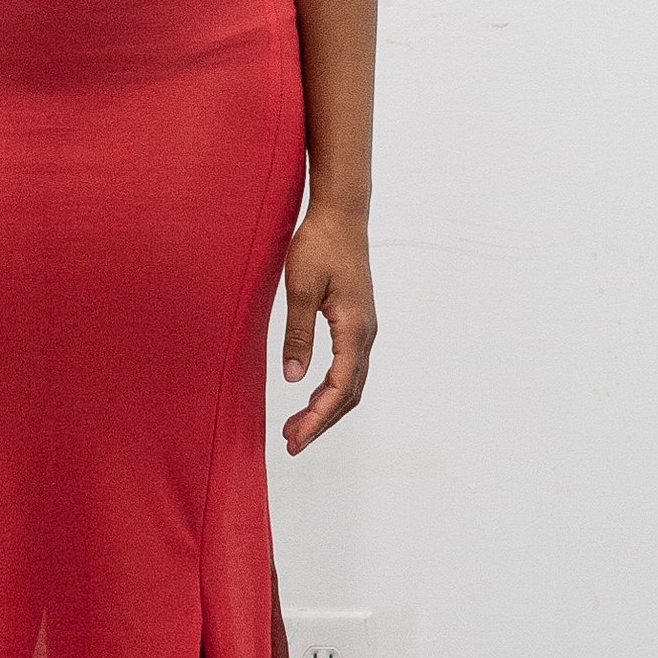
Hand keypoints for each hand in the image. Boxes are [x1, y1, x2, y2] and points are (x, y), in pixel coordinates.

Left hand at [280, 201, 375, 455]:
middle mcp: (366, 334)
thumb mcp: (300, 288)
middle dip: (321, 422)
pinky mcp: (356, 322)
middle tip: (291, 443)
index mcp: (354, 328)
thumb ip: (298, 334)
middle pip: (349, 395)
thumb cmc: (320, 244)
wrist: (342, 213)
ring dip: (326, 409)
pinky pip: (349, 368)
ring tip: (295, 427)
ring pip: (351, 384)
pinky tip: (311, 394)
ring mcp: (364, 329)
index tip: (295, 438)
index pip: (339, 388)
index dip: (317, 418)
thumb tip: (294, 379)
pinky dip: (331, 390)